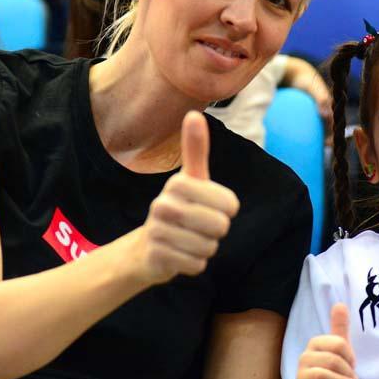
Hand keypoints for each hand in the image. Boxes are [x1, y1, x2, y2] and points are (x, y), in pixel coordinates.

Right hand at [141, 111, 239, 283]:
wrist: (148, 248)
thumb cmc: (179, 207)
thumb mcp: (191, 179)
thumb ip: (195, 149)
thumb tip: (193, 113)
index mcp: (178, 184)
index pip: (230, 204)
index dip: (227, 210)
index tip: (212, 207)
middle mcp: (163, 205)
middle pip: (220, 226)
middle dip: (216, 231)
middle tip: (199, 226)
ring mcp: (158, 232)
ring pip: (209, 247)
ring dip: (205, 247)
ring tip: (189, 240)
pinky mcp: (157, 257)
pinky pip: (197, 265)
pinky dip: (195, 264)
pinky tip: (180, 254)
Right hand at [295, 303, 357, 378]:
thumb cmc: (333, 367)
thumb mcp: (339, 347)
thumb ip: (339, 326)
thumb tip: (340, 304)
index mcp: (315, 343)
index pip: (339, 344)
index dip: (350, 356)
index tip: (352, 364)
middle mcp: (305, 357)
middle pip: (333, 361)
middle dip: (347, 372)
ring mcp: (300, 374)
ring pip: (322, 376)